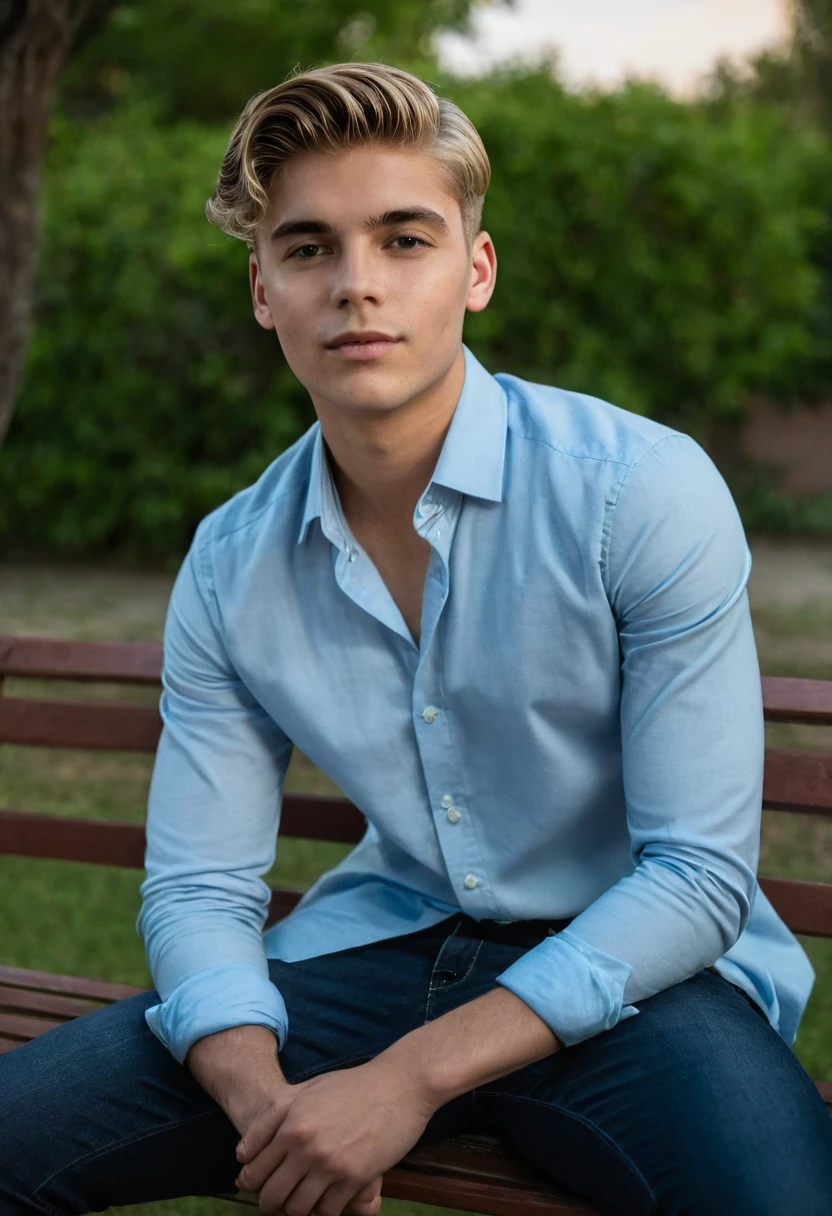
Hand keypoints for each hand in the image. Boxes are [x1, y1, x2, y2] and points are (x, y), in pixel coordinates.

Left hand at [234, 1055, 436, 1215]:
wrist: (399, 1084)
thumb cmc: (352, 1086)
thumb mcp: (307, 1090)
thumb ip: (272, 1118)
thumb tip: (242, 1153)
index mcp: (291, 1124)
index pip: (253, 1170)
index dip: (249, 1183)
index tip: (256, 1185)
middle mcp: (306, 1146)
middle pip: (270, 1196)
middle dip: (269, 1204)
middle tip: (277, 1200)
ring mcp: (330, 1164)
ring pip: (296, 1210)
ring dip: (296, 1210)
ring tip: (302, 1201)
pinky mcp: (355, 1179)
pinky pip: (327, 1212)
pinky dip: (323, 1212)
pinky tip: (327, 1200)